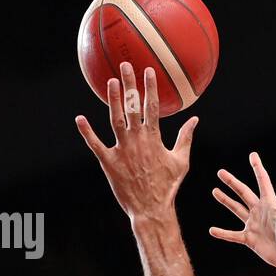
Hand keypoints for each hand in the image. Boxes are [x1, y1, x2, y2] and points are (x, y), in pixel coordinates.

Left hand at [75, 61, 198, 224]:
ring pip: (115, 119)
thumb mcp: (181, 161)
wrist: (151, 209)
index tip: (148, 70)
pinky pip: (95, 144)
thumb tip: (195, 119)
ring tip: (110, 82)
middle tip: (125, 65)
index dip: (150, 87)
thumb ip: (186, 138)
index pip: (152, 107)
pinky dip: (87, 132)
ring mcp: (122, 150)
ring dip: (113, 99)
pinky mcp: (108, 162)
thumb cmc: (168, 186)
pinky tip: (80, 118)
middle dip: (129, 84)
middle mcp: (137, 140)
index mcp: (154, 139)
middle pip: (132, 106)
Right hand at [209, 152, 275, 272]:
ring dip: (225, 201)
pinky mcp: (250, 239)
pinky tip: (212, 230)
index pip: (262, 181)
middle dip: (232, 182)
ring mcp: (253, 225)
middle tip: (220, 172)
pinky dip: (222, 233)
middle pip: (243, 193)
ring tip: (215, 191)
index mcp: (270, 203)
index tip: (253, 155)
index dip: (257, 167)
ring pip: (236, 209)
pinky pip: (232, 235)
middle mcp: (260, 211)